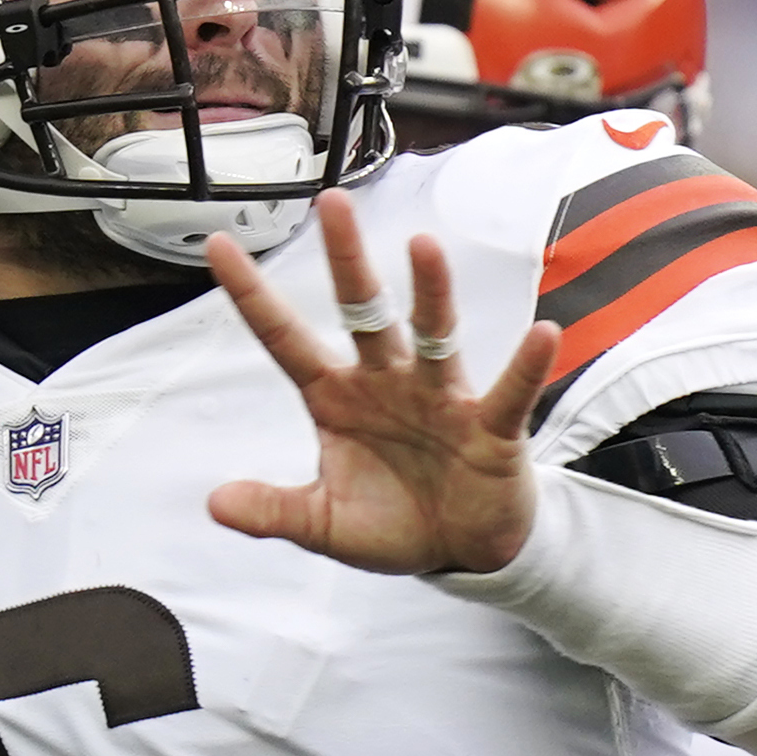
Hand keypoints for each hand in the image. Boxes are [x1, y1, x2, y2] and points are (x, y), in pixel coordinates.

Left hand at [206, 190, 560, 574]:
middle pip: (363, 311)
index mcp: (336, 398)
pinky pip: (510, 392)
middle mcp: (386, 382)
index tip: (217, 245)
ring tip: (422, 246)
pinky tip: (541, 335)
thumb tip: (215, 504)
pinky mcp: (491, 427)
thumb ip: (274, 511)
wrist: (460, 553)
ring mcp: (439, 397)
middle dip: (346, 260)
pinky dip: (527, 366)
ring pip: (434, 333)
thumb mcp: (324, 525)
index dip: (252, 296)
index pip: (285, 339)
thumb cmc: (391, 525)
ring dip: (430, 292)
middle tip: (332, 202)